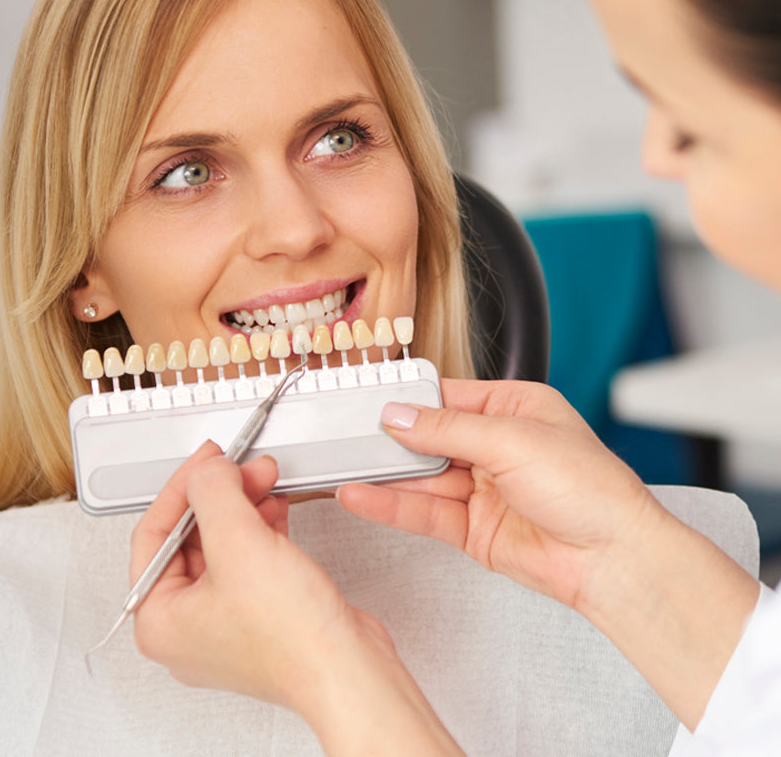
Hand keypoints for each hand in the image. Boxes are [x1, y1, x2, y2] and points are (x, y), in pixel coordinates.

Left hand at [130, 442, 464, 755]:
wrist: (348, 672)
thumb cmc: (293, 640)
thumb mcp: (240, 543)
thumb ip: (214, 494)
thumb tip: (207, 470)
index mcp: (159, 620)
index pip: (153, 533)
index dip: (182, 487)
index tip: (206, 460)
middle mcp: (185, 626)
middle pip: (188, 537)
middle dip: (219, 494)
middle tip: (242, 467)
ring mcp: (222, 624)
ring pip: (221, 544)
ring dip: (242, 505)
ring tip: (263, 480)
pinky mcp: (257, 617)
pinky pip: (246, 558)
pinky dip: (258, 527)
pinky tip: (273, 507)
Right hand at [337, 378, 759, 728]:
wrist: (614, 558)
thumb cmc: (590, 489)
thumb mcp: (511, 439)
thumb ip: (446, 429)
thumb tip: (398, 415)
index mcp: (513, 408)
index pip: (447, 396)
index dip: (408, 400)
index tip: (368, 399)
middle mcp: (496, 446)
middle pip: (428, 437)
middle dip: (390, 439)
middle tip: (345, 435)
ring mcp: (482, 489)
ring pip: (422, 476)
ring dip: (384, 474)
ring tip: (342, 466)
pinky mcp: (473, 529)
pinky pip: (424, 512)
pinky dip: (391, 505)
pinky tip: (362, 496)